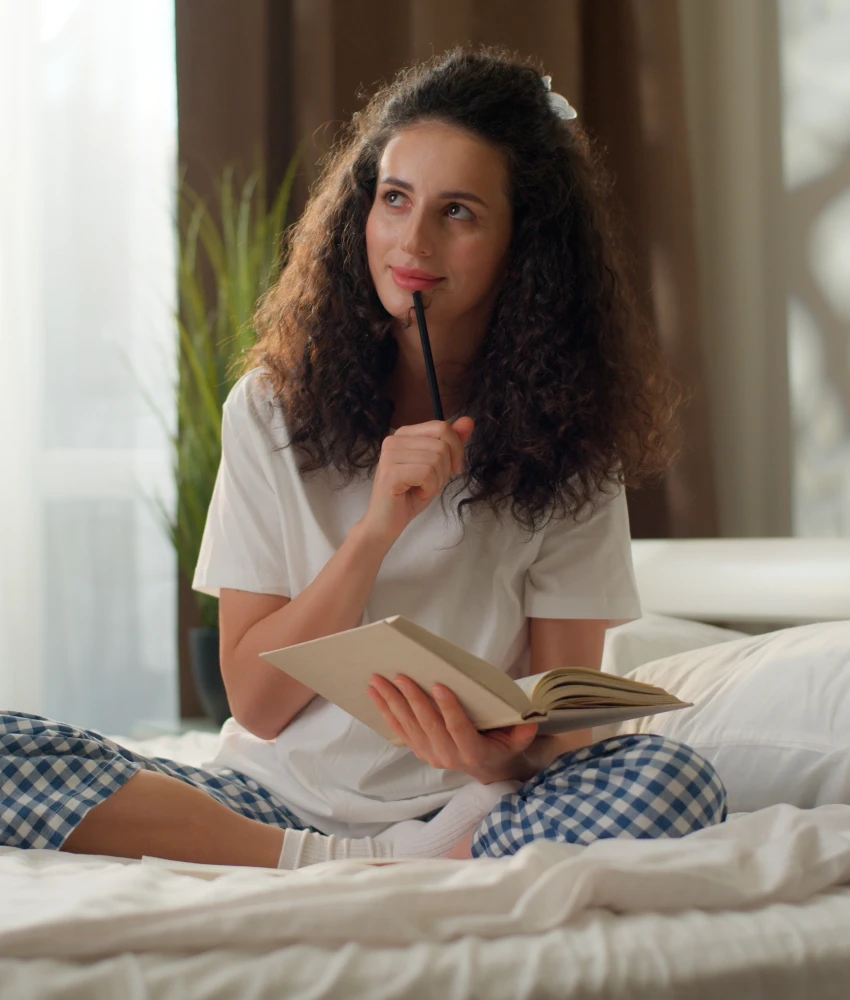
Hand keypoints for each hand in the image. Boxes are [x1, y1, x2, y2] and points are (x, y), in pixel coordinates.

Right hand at [357, 417, 474, 546]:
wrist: (385, 524)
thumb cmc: (410, 496)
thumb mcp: (438, 467)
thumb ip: (451, 444)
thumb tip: (469, 421)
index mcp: (404, 434)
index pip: (442, 427)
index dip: (456, 449)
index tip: (453, 469)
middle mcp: (394, 439)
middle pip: (442, 443)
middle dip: (446, 469)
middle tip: (430, 483)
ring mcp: (390, 455)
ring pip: (437, 459)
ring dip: (437, 481)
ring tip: (421, 489)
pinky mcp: (391, 472)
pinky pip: (427, 473)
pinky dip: (429, 488)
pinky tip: (417, 493)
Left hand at [366, 673, 538, 783]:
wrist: (486, 769)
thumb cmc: (501, 745)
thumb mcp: (516, 741)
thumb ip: (521, 733)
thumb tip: (529, 721)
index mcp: (473, 752)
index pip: (458, 728)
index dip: (448, 708)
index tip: (438, 685)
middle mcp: (449, 756)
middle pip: (428, 725)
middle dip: (412, 699)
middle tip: (400, 676)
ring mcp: (431, 755)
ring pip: (409, 726)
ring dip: (392, 702)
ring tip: (378, 681)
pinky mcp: (419, 750)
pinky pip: (399, 730)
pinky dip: (385, 711)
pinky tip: (375, 694)